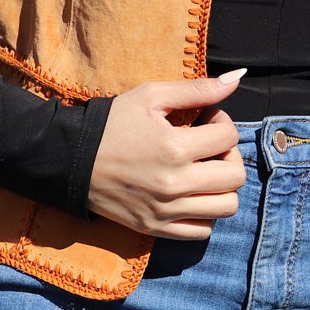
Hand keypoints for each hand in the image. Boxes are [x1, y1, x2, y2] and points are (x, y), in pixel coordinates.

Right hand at [87, 71, 247, 239]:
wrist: (71, 160)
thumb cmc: (112, 123)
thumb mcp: (151, 96)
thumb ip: (197, 89)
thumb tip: (238, 79)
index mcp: (175, 148)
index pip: (230, 137)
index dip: (223, 122)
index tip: (206, 119)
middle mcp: (174, 184)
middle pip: (236, 176)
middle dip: (230, 155)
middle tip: (210, 146)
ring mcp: (166, 210)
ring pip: (226, 207)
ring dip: (224, 187)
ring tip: (205, 171)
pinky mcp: (156, 228)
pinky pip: (203, 231)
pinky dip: (207, 214)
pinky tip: (193, 195)